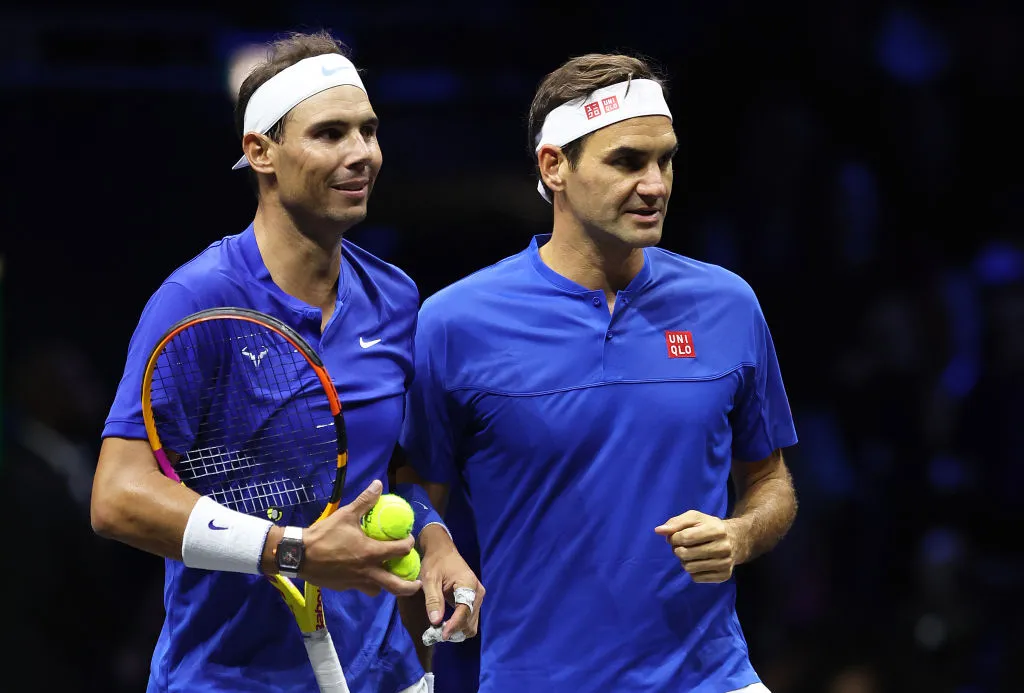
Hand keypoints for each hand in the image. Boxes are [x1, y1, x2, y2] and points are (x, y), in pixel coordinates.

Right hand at [302, 479, 421, 596]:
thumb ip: (364, 501)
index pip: (400, 551)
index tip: (408, 539)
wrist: (298, 555)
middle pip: (396, 585)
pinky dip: (367, 583)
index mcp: (371, 553)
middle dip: (410, 586)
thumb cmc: (324, 534)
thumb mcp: (346, 514)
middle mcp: (367, 571)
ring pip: (378, 590)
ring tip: (390, 578)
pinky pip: (361, 588)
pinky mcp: (344, 587)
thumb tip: (378, 484)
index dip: (408, 544)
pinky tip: (363, 573)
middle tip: (417, 582)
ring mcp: (356, 582)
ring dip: (387, 586)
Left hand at [419, 525, 484, 641]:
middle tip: (436, 634)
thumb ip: (433, 600)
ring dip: (457, 631)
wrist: (442, 551)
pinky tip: (445, 625)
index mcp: (468, 584)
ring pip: (471, 624)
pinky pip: (469, 619)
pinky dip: (458, 626)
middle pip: (470, 621)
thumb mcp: (430, 579)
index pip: (465, 611)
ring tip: (439, 630)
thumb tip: (435, 622)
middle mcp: (478, 593)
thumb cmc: (435, 563)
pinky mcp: (474, 601)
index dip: (454, 625)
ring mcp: (477, 597)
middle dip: (455, 631)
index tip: (441, 636)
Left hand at [655, 510, 749, 583]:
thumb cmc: (709, 527)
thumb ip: (676, 522)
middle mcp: (724, 547)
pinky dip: (692, 571)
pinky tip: (698, 562)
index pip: (684, 537)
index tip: (675, 537)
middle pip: (686, 554)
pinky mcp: (724, 576)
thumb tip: (658, 531)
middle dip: (677, 550)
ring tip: (689, 554)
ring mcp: (725, 563)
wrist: (736, 540)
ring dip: (684, 561)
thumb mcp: (695, 518)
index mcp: (716, 529)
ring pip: (690, 567)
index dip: (673, 538)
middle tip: (681, 546)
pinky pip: (696, 578)